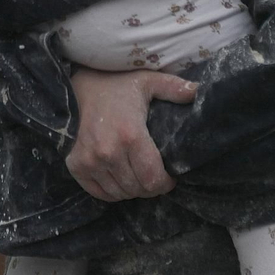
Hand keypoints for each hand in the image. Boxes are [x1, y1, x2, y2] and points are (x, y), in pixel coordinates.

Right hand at [66, 69, 197, 202]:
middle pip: (137, 189)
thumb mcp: (147, 81)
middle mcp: (109, 153)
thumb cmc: (115, 85)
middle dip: (150, 186)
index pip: (153, 179)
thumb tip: (199, 91)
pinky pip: (100, 193)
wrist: (75, 87)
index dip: (165, 184)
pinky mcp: (76, 166)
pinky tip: (119, 178)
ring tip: (137, 175)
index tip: (170, 177)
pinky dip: (113, 191)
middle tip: (154, 175)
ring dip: (132, 189)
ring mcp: (90, 161)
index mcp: (131, 135)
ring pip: (120, 194)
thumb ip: (174, 87)